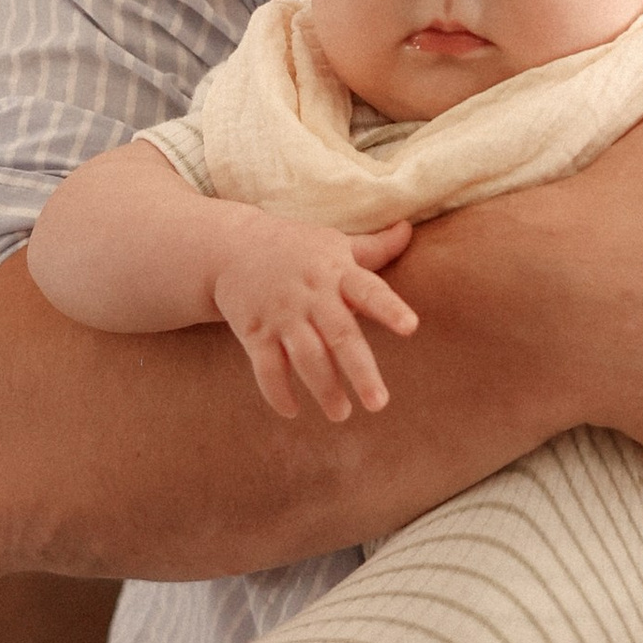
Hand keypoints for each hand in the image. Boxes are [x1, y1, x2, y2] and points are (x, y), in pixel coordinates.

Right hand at [210, 214, 416, 419]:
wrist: (231, 248)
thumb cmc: (296, 249)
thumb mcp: (334, 243)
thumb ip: (374, 247)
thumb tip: (409, 229)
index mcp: (337, 273)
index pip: (369, 290)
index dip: (389, 308)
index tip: (411, 327)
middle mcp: (311, 295)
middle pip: (339, 335)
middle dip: (360, 371)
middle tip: (378, 404)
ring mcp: (281, 315)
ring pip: (305, 357)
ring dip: (324, 389)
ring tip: (341, 414)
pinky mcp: (254, 332)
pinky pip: (266, 368)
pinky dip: (277, 391)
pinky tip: (292, 411)